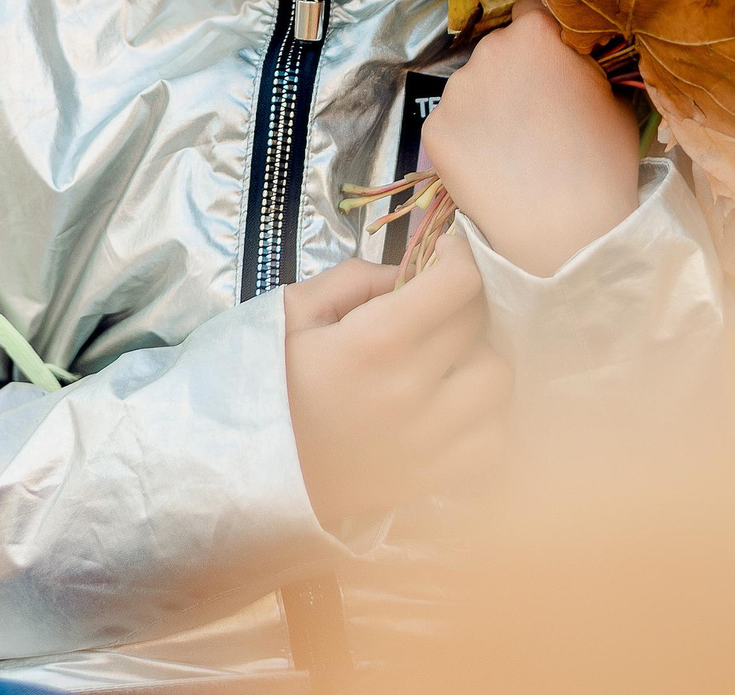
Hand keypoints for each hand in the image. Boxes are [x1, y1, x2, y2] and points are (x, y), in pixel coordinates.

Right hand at [281, 250, 509, 527]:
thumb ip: (356, 279)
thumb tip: (411, 272)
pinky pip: (493, 442)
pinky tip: (456, 407)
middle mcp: (411, 391)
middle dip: (465, 302)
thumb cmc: (260, 383)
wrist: (237, 469)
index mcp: (374, 342)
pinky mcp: (431, 481)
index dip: (459, 256)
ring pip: (498, 382)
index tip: (445, 254)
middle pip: (482, 326)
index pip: (459, 283)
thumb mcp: (292, 310)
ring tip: (450, 357)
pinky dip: (486, 419)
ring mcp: (427, 442)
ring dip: (480, 359)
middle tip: (438, 303)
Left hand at [423, 2, 641, 276]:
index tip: (552, 63)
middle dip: (515, 72)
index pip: (533, 12)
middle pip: (500, 50)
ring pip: (474, 86)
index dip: (544, 38)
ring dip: (489, 104)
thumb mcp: (616, 99)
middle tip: (536, 112)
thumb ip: (588, 66)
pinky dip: (467, 138)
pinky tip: (491, 165)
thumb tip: (579, 60)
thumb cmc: (602, 164)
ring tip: (514, 146)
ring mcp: (456, 90)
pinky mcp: (434, 128)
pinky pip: (452, 122)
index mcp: (537, 34)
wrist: (562, 231)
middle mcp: (489, 50)